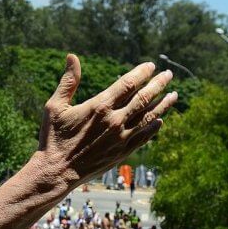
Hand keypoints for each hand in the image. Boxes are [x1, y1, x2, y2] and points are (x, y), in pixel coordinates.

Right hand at [38, 56, 176, 187]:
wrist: (56, 172)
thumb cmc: (53, 137)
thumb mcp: (55, 106)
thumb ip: (68, 81)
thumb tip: (72, 56)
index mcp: (99, 106)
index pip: (128, 84)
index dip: (142, 73)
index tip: (151, 66)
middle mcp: (114, 121)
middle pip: (144, 98)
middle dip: (159, 84)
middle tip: (168, 75)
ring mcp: (121, 138)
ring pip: (148, 118)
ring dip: (163, 105)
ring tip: (174, 95)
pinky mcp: (122, 153)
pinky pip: (143, 138)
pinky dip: (153, 128)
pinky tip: (160, 121)